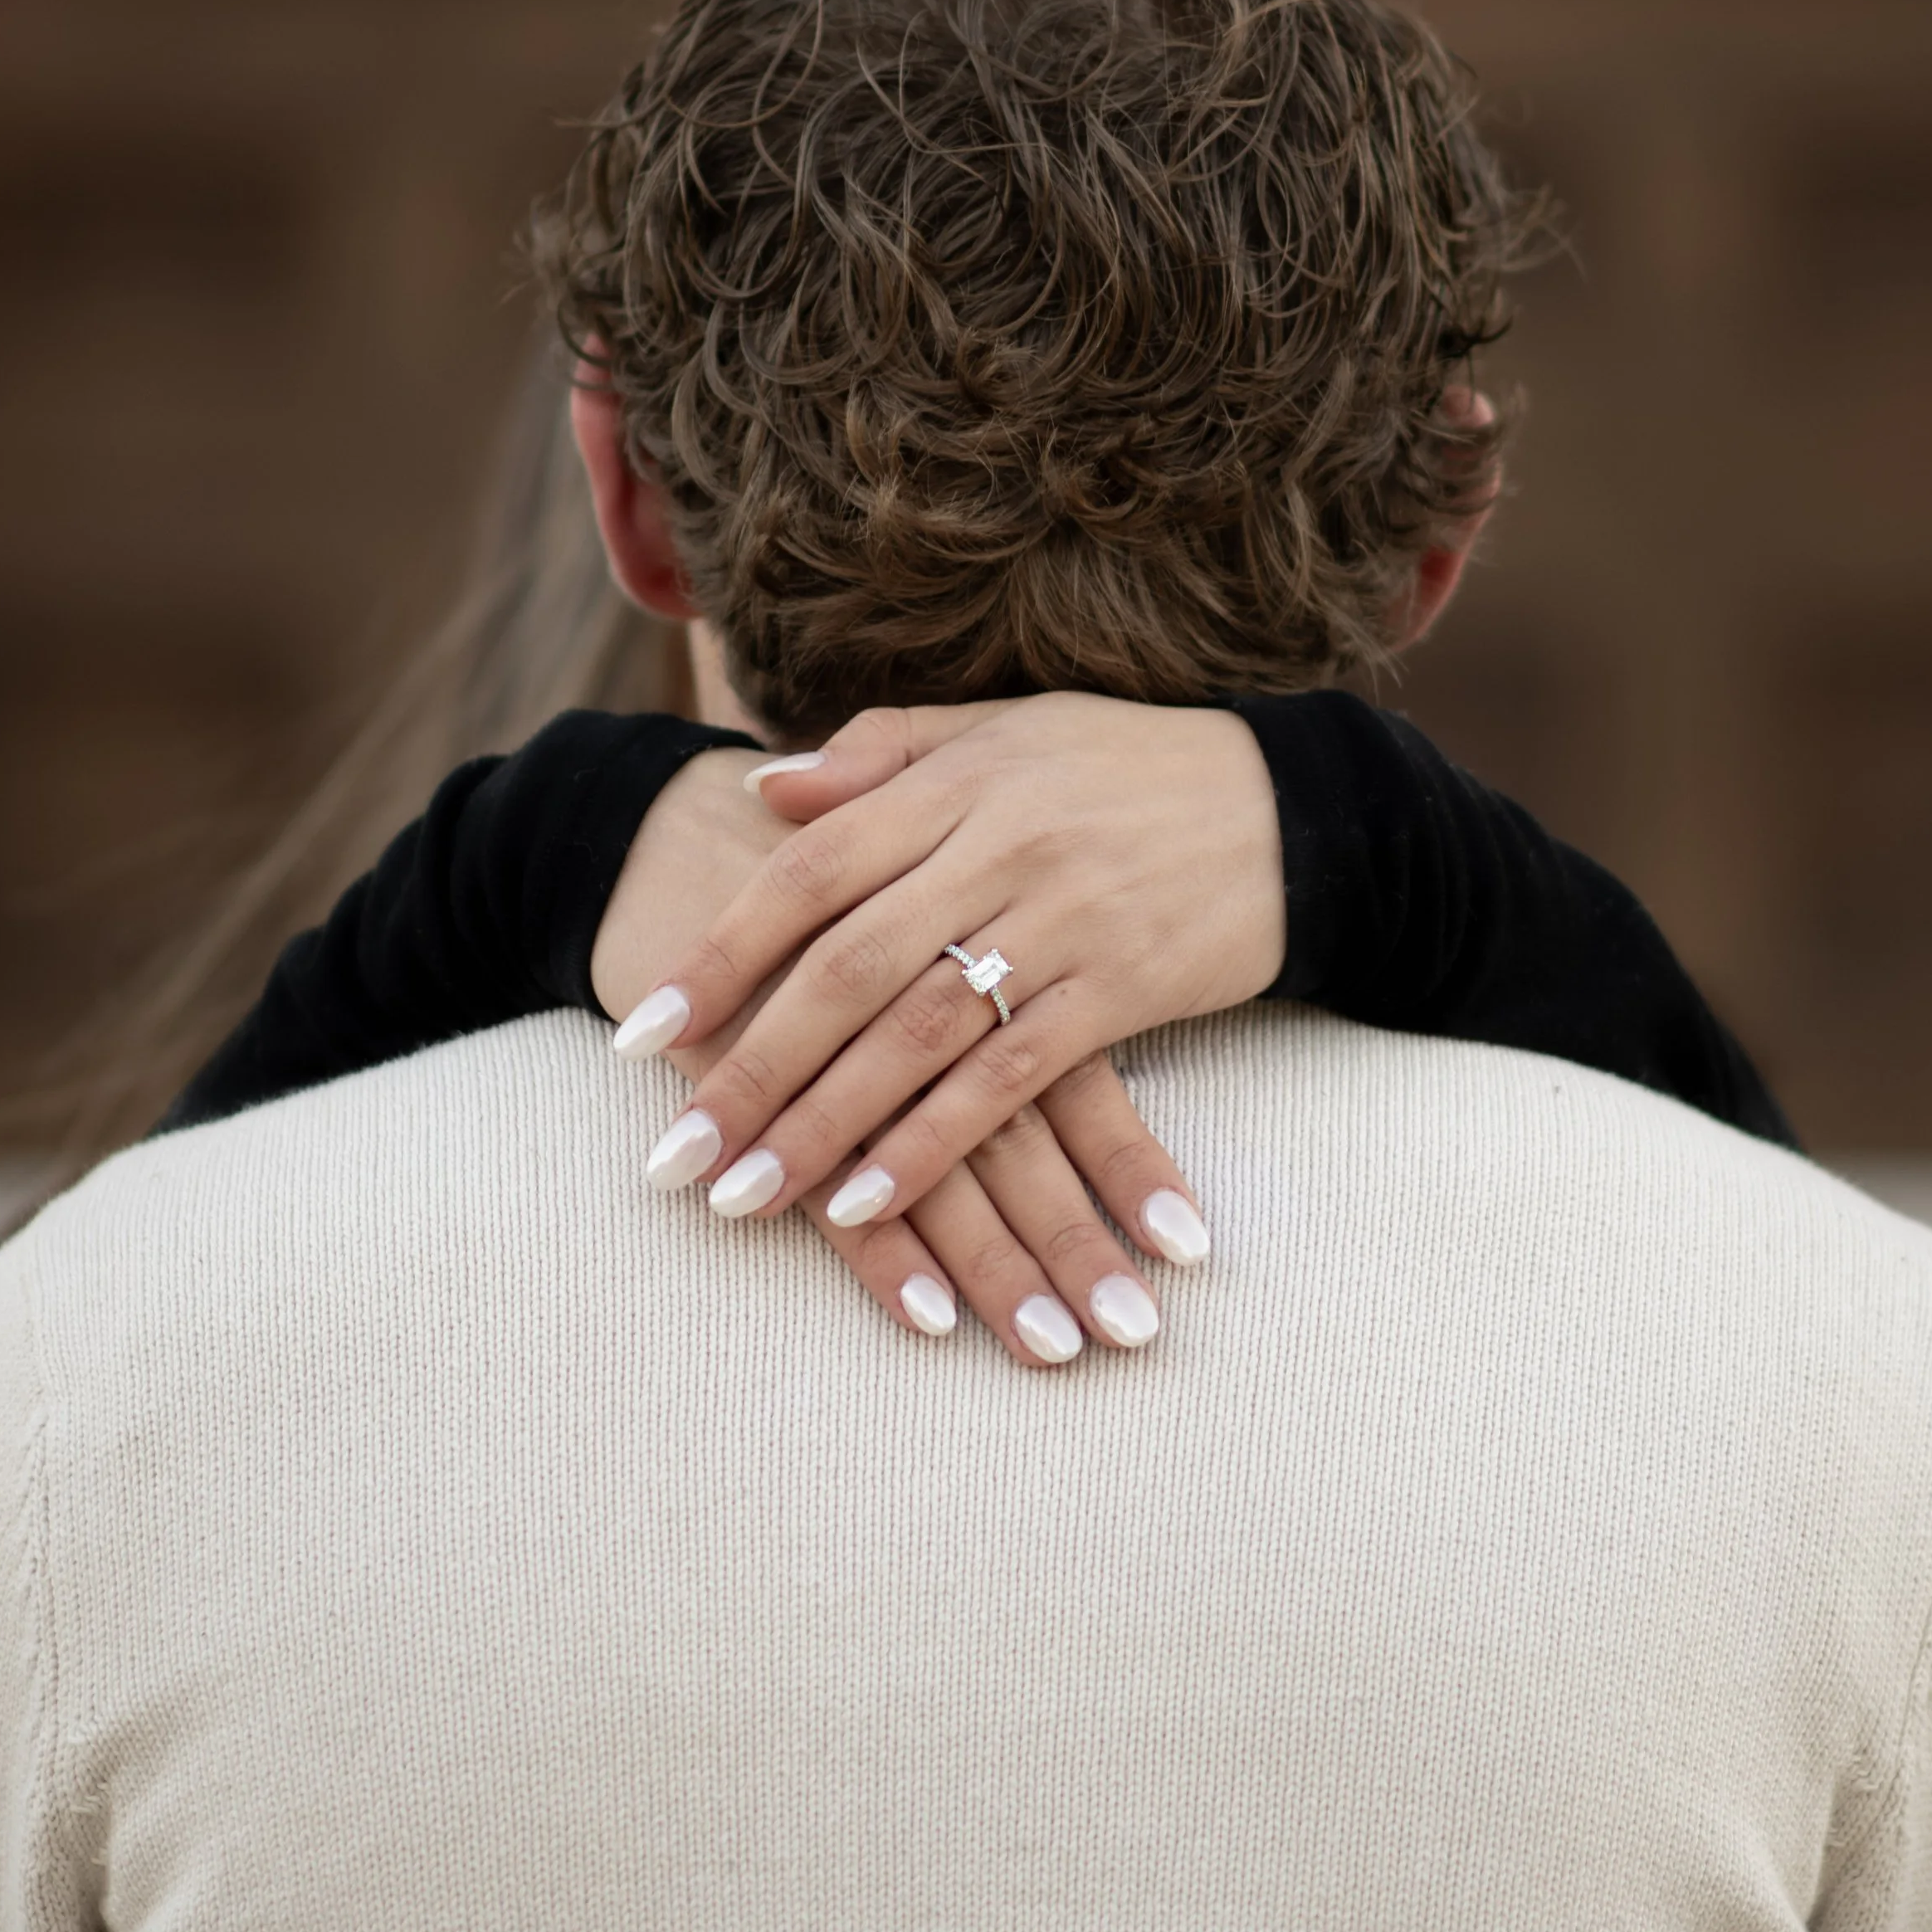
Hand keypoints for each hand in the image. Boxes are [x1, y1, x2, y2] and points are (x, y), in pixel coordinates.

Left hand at [605, 694, 1281, 1242]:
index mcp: (954, 782)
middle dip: (747, 1068)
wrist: (1291, 804)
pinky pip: (1005, 1079)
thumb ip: (882, 753)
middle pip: (842, 968)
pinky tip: (865, 1202)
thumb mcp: (1003, 729)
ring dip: (819, 1125)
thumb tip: (766, 792)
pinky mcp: (1119, 991)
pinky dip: (929, 1143)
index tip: (640, 1033)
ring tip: (741, 1197)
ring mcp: (1058, 921)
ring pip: (911, 1036)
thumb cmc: (1128, 765)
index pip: (807, 870)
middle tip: (671, 1155)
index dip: (718, 955)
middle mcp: (995, 848)